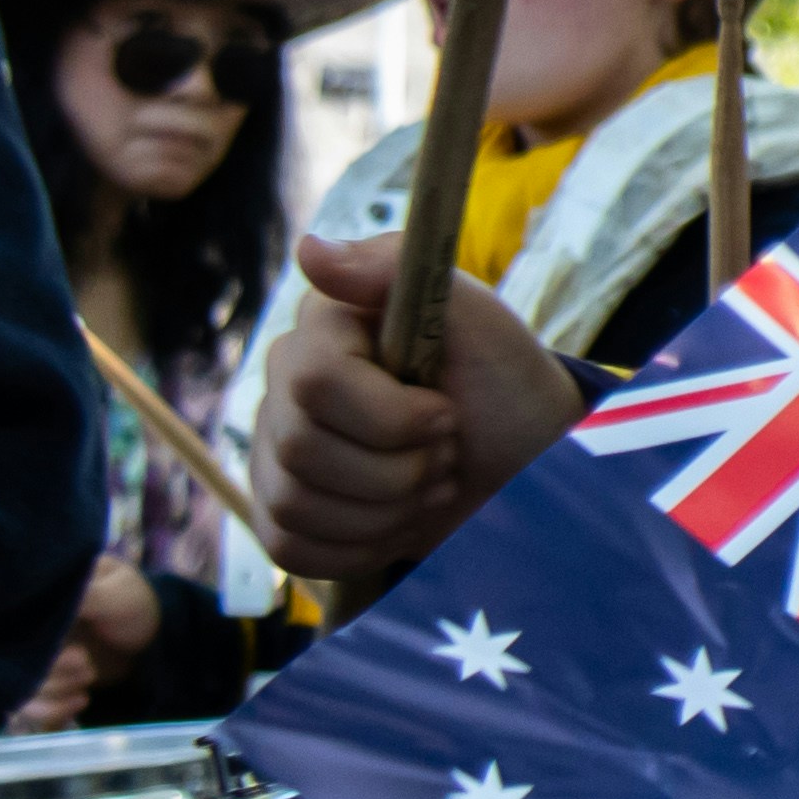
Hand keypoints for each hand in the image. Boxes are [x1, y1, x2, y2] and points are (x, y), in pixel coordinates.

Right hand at [7, 552, 167, 730]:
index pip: (13, 621)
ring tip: (89, 675)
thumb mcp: (117, 593)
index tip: (74, 649)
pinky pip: (32, 706)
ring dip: (54, 689)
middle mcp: (30, 628)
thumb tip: (48, 593)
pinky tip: (81, 701)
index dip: (34, 641)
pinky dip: (52, 711)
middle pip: (14, 659)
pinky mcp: (45, 682)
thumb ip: (86, 595)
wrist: (154, 637)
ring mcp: (36, 657)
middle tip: (85, 662)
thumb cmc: (134, 604)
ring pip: (23, 685)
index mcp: (42, 597)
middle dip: (50, 669)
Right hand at [253, 232, 575, 587]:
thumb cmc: (503, 383)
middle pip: (301, 447)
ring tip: (430, 485)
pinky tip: (399, 521)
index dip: (391, 414)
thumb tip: (308, 251)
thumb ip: (397, 270)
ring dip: (387, 510)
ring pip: (295, 504)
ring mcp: (276, 450)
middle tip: (447, 453)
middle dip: (398, 469)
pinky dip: (359, 547)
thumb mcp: (475, 315)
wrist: (523, 463)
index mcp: (324, 327)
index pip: (315, 380)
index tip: (446, 415)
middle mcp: (285, 383)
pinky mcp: (283, 513)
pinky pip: (289, 546)